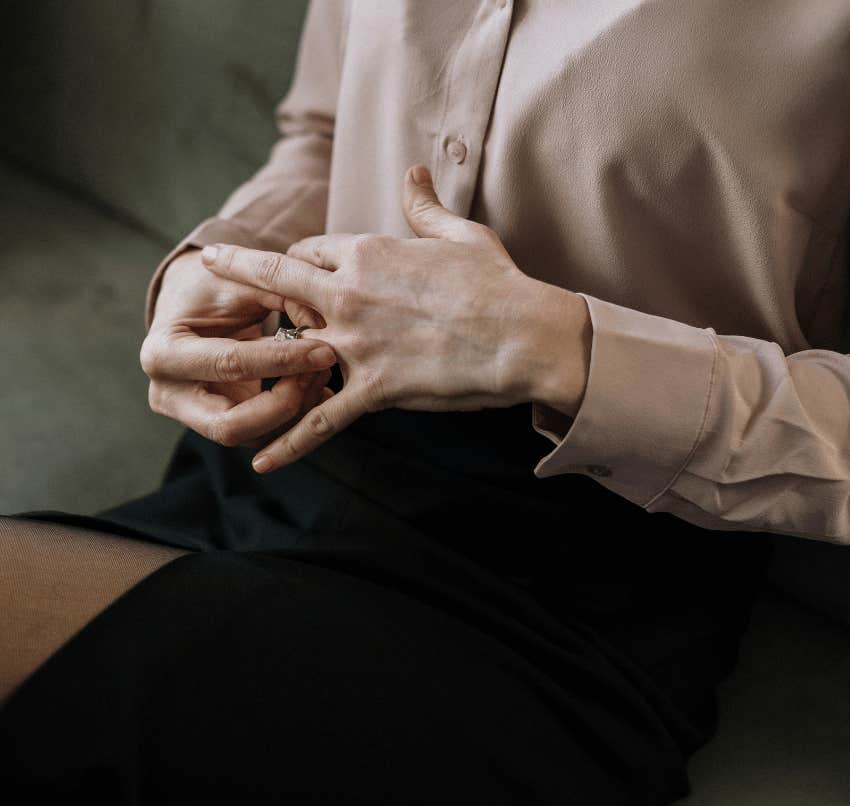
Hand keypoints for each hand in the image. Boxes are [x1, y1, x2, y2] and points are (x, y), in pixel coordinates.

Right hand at [140, 247, 337, 447]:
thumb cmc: (212, 288)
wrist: (191, 306)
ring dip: (296, 411)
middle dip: (285, 403)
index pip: (231, 364)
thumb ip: (280, 293)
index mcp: (163, 352)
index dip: (282, 359)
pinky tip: (317, 390)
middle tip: (321, 372)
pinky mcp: (220, 426)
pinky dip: (295, 417)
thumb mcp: (240, 279)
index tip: (325, 350)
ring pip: (253, 436)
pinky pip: (263, 435)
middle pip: (232, 424)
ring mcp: (193, 418)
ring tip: (321, 374)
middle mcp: (169, 394)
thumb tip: (323, 323)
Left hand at [201, 164, 589, 472]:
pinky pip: (320, 419)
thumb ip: (425, 205)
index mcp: (368, 253)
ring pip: (288, 350)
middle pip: (279, 281)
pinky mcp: (372, 388)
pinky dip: (289, 442)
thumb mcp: (460, 234)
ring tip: (232, 370)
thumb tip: (414, 172)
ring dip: (264, 360)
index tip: (296, 269)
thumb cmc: (496, 282)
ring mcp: (355, 344)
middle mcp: (349, 294)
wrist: (523, 335)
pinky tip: (261, 461)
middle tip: (211, 264)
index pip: (311, 249)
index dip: (300, 258)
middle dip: (241, 271)